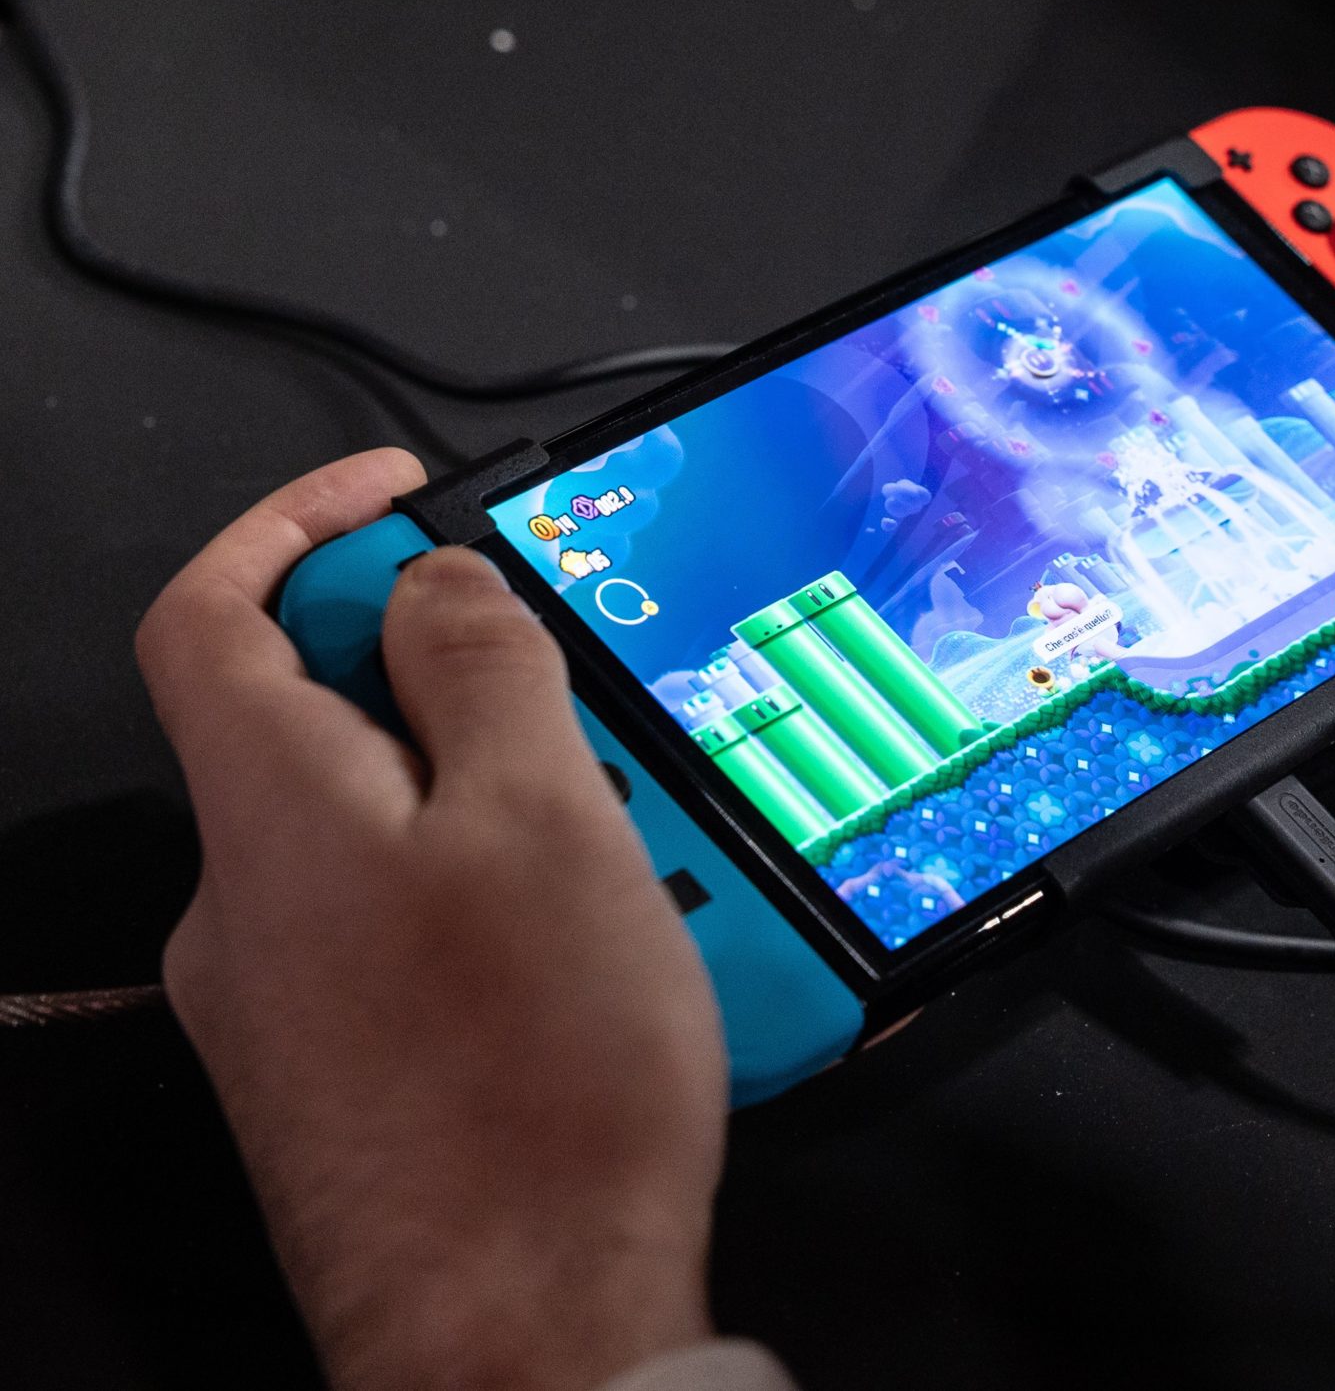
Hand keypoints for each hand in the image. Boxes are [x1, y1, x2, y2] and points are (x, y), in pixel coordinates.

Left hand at [136, 451, 727, 1390]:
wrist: (523, 1326)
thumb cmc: (533, 1086)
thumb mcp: (545, 817)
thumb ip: (479, 668)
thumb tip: (430, 580)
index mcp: (274, 812)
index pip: (212, 613)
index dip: (294, 524)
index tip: (400, 495)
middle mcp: (250, 904)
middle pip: (326, 722)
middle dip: (469, 687)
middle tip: (602, 715)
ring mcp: (290, 1002)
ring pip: (396, 833)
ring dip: (518, 807)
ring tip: (652, 857)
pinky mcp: (351, 1073)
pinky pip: (424, 933)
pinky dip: (515, 904)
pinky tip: (623, 951)